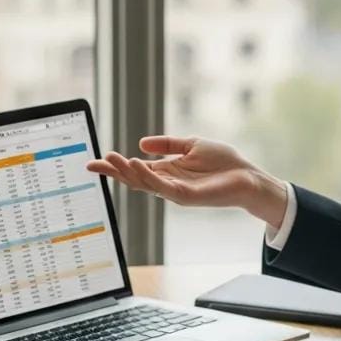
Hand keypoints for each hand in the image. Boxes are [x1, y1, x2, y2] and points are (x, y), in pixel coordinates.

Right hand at [86, 135, 288, 227]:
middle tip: (92, 164)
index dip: (115, 166)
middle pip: (133, 179)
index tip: (95, 161)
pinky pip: (161, 187)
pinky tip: (136, 164)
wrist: (248, 177)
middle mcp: (167, 184)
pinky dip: (147, 176)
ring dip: (126, 172)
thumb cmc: (224, 163)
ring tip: (111, 159)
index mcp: (167, 172)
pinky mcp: (186, 196)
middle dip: (113, 172)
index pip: (135, 169)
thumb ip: (167, 145)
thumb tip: (141, 144)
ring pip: (144, 183)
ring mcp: (175, 192)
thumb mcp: (191, 145)